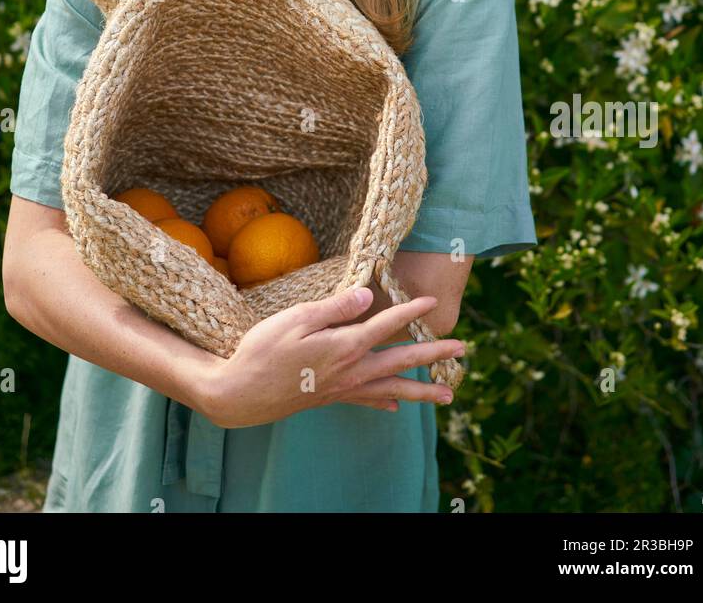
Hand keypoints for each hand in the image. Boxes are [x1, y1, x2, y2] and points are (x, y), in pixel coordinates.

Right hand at [200, 286, 465, 428]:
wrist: (240, 393)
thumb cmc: (262, 350)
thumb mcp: (297, 318)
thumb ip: (336, 307)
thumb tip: (369, 295)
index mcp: (345, 346)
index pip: (386, 325)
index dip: (410, 311)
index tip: (432, 300)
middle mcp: (350, 370)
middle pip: (401, 361)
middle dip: (434, 355)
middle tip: (463, 350)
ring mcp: (341, 388)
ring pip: (391, 389)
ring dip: (422, 390)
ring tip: (449, 395)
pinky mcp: (329, 398)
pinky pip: (366, 401)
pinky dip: (384, 403)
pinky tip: (395, 407)